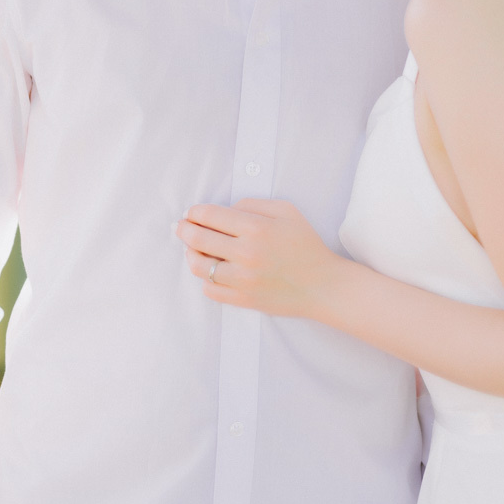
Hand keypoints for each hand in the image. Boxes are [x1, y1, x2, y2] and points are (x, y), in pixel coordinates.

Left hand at [175, 198, 342, 317]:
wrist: (322, 285)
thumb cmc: (305, 244)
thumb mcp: (286, 211)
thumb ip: (252, 204)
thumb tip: (224, 210)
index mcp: (257, 228)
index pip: (210, 216)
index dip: (194, 212)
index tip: (192, 212)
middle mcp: (246, 254)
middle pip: (198, 239)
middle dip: (184, 229)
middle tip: (181, 226)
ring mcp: (243, 280)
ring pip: (198, 266)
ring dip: (190, 254)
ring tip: (192, 249)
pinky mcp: (243, 300)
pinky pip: (210, 290)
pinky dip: (204, 278)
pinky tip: (209, 270)